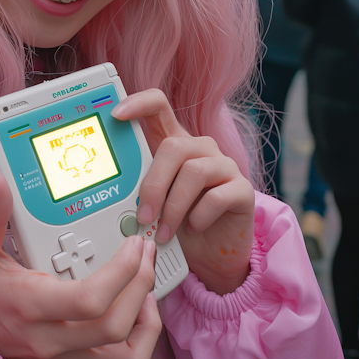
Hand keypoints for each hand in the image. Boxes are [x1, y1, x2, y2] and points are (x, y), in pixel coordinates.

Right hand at [0, 170, 161, 358]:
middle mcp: (53, 338)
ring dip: (147, 320)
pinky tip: (136, 310)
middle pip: (116, 325)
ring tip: (146, 285)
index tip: (132, 245)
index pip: (90, 300)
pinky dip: (140, 338)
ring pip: (127, 356)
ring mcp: (67, 357)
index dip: (122, 273)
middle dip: (141, 284)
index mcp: (33, 306)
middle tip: (145, 252)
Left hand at [113, 90, 253, 295]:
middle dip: (153, 184)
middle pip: (173, 145)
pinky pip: (217, 196)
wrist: (213, 254)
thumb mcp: (155, 204)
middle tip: (143, 216)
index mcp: (175, 145)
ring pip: (194, 171)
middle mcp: (200, 149)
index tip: (117, 114)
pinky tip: (193, 228)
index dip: (139, 103)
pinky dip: (199, 216)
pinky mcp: (243, 190)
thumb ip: (139, 191)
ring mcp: (224, 166)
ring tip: (164, 232)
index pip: (159, 106)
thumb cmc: (179, 223)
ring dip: (174, 206)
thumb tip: (115, 196)